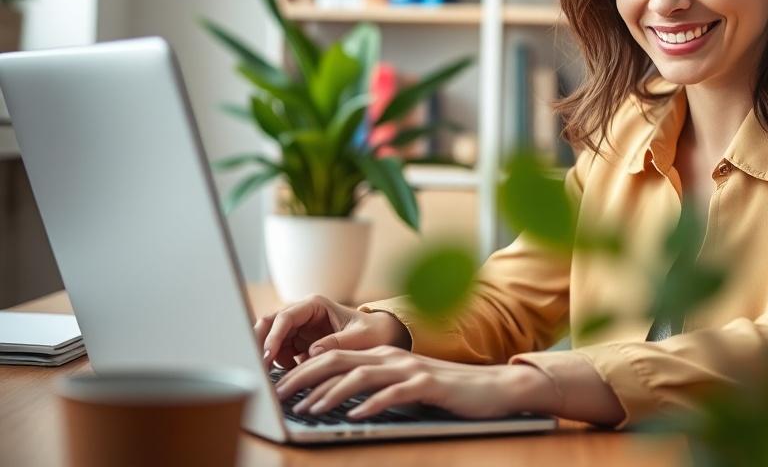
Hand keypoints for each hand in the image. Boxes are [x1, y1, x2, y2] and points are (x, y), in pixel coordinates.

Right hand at [254, 295, 410, 370]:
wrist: (381, 338)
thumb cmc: (374, 332)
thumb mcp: (361, 337)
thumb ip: (338, 343)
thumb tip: (312, 353)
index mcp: (315, 305)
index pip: (286, 317)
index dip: (274, 336)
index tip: (267, 356)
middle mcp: (302, 315)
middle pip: (270, 325)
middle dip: (259, 343)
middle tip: (256, 367)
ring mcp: (298, 329)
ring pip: (270, 339)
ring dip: (267, 356)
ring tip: (268, 377)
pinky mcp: (298, 344)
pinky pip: (280, 353)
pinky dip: (278, 365)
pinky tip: (287, 378)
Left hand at [274, 345, 557, 420]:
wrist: (490, 388)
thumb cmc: (442, 390)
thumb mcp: (401, 383)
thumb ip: (373, 383)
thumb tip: (334, 397)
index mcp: (381, 353)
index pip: (332, 355)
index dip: (302, 369)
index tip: (276, 386)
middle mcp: (391, 356)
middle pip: (338, 359)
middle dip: (305, 376)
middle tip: (279, 395)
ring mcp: (409, 368)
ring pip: (361, 375)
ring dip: (331, 392)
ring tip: (309, 409)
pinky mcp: (427, 384)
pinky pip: (394, 393)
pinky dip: (372, 403)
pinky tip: (355, 415)